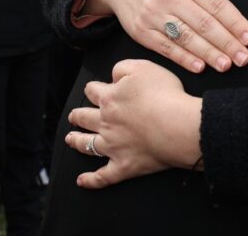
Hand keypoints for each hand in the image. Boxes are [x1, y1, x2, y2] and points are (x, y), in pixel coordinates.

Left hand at [65, 59, 202, 189]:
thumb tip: (113, 76)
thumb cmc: (164, 95)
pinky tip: (81, 181)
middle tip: (74, 116)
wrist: (178, 126)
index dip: (93, 89)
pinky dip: (91, 180)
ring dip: (76, 141)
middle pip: (84, 118)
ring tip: (70, 139)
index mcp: (110, 98)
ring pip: (87, 145)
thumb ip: (122, 68)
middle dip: (78, 116)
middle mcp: (106, 122)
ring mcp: (113, 146)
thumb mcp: (143, 67)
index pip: (93, 90)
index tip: (93, 89)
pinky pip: (103, 177)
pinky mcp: (124, 166)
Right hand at [94, 0, 247, 73]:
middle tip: (244, 58)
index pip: (217, 4)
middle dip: (226, 43)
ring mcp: (155, 16)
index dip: (235, 22)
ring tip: (226, 65)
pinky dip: (183, 58)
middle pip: (204, 24)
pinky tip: (199, 66)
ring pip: (187, 38)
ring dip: (208, 54)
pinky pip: (166, 48)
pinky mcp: (142, 31)